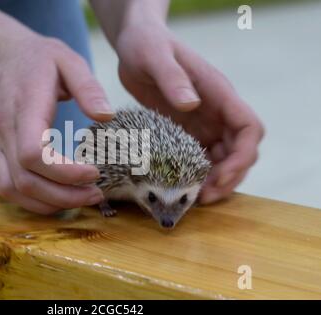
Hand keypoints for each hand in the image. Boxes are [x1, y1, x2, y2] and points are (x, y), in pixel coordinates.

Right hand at [0, 27, 113, 213]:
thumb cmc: (34, 57)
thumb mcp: (67, 59)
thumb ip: (88, 87)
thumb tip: (107, 116)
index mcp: (23, 109)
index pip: (33, 154)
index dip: (64, 172)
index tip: (95, 172)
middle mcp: (2, 132)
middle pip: (26, 181)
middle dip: (64, 196)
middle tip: (96, 194)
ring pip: (13, 190)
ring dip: (48, 204)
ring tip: (81, 199)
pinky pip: (7, 188)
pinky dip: (32, 201)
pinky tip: (57, 198)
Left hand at [115, 22, 263, 203]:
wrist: (136, 44)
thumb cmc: (147, 45)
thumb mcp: (155, 57)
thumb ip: (173, 78)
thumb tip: (192, 105)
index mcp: (217, 93)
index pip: (249, 128)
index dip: (242, 156)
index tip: (220, 176)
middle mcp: (216, 110)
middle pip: (240, 150)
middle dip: (228, 177)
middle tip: (203, 198)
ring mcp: (202, 121)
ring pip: (222, 157)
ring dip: (214, 180)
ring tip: (193, 199)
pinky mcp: (186, 129)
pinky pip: (200, 156)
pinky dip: (196, 174)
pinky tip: (180, 186)